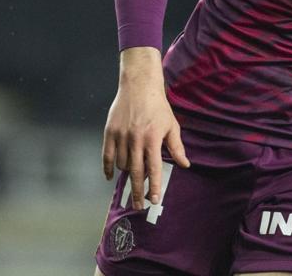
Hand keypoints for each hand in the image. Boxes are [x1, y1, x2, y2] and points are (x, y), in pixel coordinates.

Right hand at [101, 47, 189, 208]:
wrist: (139, 86)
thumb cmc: (158, 106)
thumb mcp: (171, 125)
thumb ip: (176, 147)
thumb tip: (185, 164)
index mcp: (152, 139)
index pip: (153, 169)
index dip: (154, 187)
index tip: (154, 201)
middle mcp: (135, 140)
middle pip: (136, 173)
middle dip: (138, 191)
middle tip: (139, 205)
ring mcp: (121, 136)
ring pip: (121, 165)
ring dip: (127, 173)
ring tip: (133, 174)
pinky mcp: (109, 132)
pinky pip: (106, 156)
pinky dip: (107, 168)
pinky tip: (111, 176)